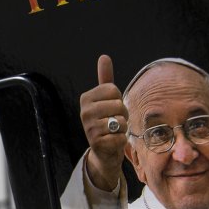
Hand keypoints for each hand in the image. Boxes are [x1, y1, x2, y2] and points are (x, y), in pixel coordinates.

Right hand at [80, 55, 127, 190]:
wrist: (103, 151)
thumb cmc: (106, 121)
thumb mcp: (105, 99)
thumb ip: (105, 78)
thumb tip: (104, 56)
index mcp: (85, 98)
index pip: (113, 89)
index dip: (119, 99)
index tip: (112, 108)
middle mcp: (84, 112)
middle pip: (118, 104)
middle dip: (122, 114)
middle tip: (114, 122)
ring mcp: (89, 128)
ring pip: (121, 121)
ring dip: (123, 128)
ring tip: (114, 132)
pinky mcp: (97, 143)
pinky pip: (120, 136)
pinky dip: (121, 140)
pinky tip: (112, 142)